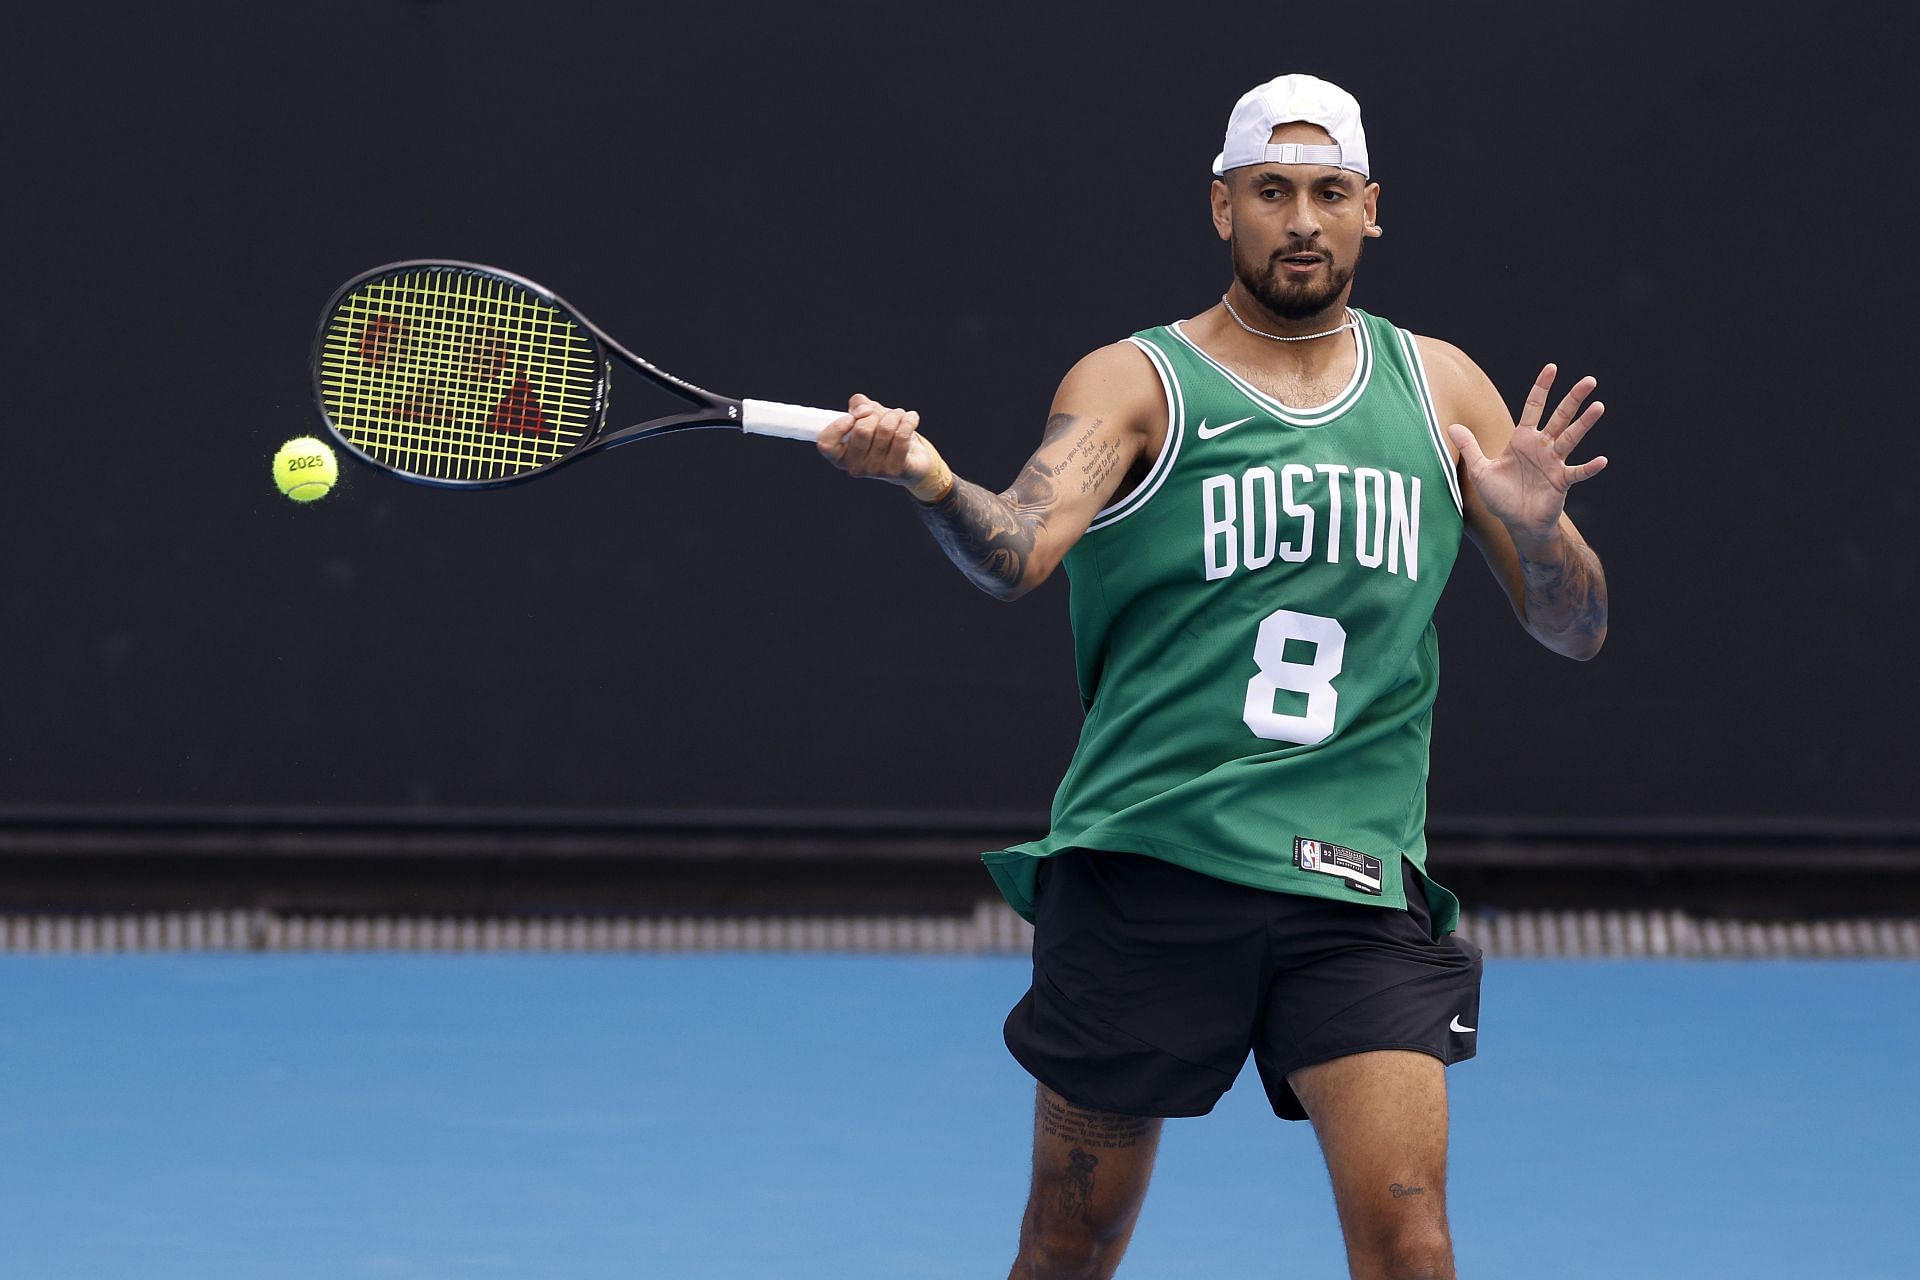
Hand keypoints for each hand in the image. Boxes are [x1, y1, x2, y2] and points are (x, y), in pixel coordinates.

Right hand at [818, 393, 948, 498]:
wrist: (912, 458)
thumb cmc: (883, 435)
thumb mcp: (866, 416)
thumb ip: (858, 405)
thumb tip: (862, 409)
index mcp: (840, 456)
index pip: (826, 444)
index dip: (838, 427)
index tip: (852, 417)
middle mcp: (854, 467)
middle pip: (861, 430)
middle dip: (875, 414)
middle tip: (884, 414)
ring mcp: (874, 472)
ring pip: (885, 430)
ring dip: (895, 415)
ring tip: (899, 415)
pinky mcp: (895, 471)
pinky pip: (902, 437)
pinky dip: (908, 421)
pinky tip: (911, 418)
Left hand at [1445, 364, 1607, 546]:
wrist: (1517, 522)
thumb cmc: (1501, 496)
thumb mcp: (1480, 471)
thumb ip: (1470, 447)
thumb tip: (1452, 426)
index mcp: (1523, 439)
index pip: (1534, 407)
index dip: (1542, 388)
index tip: (1552, 368)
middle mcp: (1542, 447)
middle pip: (1560, 417)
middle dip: (1573, 399)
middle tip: (1589, 381)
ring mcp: (1554, 463)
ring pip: (1571, 438)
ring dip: (1584, 424)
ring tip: (1598, 407)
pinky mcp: (1561, 481)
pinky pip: (1578, 472)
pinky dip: (1590, 467)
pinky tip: (1602, 460)